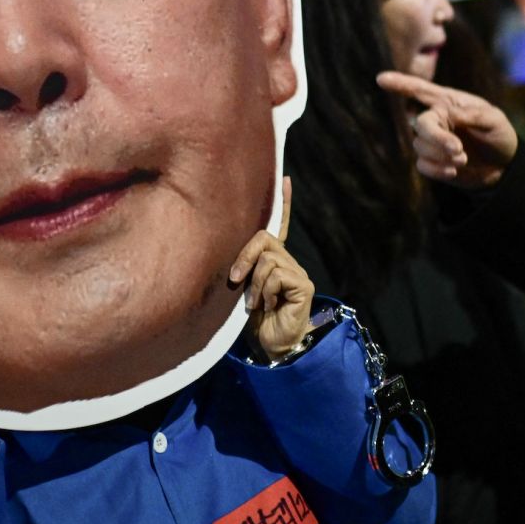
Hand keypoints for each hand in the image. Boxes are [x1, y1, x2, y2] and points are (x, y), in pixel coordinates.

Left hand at [228, 177, 313, 360]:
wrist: (269, 346)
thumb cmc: (250, 318)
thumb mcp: (240, 286)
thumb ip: (239, 266)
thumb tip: (221, 248)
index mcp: (272, 258)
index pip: (278, 224)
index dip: (282, 201)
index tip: (284, 177)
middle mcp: (287, 260)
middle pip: (263, 238)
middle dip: (245, 256)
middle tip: (234, 279)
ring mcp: (297, 272)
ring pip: (267, 259)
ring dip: (253, 283)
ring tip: (254, 303)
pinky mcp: (303, 285)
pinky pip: (276, 274)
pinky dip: (265, 291)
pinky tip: (267, 306)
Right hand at [376, 71, 517, 188]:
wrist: (503, 166)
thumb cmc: (498, 135)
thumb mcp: (493, 120)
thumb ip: (472, 115)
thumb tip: (449, 116)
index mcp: (447, 103)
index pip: (420, 90)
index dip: (400, 84)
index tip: (381, 79)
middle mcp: (435, 119)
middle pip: (421, 125)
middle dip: (437, 138)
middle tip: (459, 150)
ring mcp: (431, 141)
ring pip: (421, 147)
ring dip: (443, 156)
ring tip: (464, 159)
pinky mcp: (431, 161)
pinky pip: (422, 165)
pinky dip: (438, 170)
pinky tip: (453, 172)